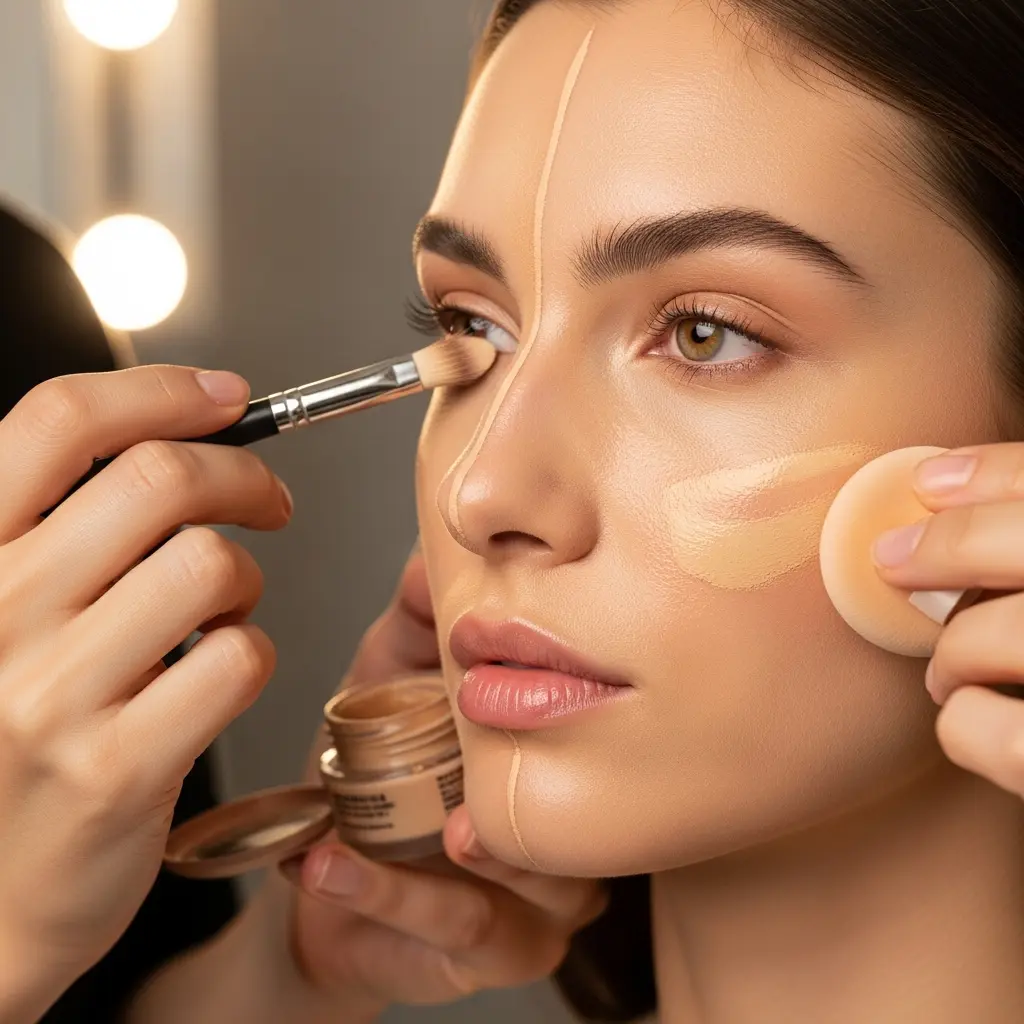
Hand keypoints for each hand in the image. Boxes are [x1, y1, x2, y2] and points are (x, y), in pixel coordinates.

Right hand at [0, 366, 289, 1017]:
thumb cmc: (7, 741)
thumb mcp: (3, 613)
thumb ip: (61, 532)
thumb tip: (177, 440)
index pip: (59, 423)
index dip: (159, 392)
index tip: (225, 397)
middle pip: (160, 479)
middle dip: (243, 475)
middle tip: (266, 501)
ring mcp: (49, 694)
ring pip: (210, 564)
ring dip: (246, 576)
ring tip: (225, 609)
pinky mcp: (115, 766)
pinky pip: (236, 659)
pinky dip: (251, 652)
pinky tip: (220, 673)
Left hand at [251, 551, 606, 1021]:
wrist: (326, 880)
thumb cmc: (374, 775)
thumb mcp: (391, 678)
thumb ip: (417, 619)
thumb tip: (436, 558)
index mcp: (560, 753)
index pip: (593, 719)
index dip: (557, 682)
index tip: (489, 650)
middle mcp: (574, 828)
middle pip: (578, 799)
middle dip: (510, 765)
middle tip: (434, 736)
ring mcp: (548, 899)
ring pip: (528, 870)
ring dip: (443, 846)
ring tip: (358, 819)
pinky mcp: (500, 952)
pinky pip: (457, 922)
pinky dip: (385, 892)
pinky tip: (326, 860)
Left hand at [873, 443, 1023, 795]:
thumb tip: (944, 485)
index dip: (997, 474)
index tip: (929, 482)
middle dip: (953, 545)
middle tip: (895, 560)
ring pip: (1005, 636)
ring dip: (956, 649)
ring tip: (948, 671)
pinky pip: (1006, 740)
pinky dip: (965, 724)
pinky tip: (968, 715)